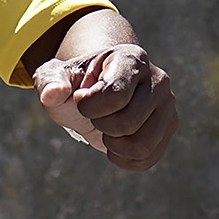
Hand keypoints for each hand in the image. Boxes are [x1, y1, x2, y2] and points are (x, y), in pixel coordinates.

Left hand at [34, 41, 176, 170]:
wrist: (98, 94)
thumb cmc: (77, 84)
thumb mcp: (56, 78)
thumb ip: (50, 81)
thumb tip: (53, 93)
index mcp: (131, 59)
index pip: (114, 96)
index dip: (88, 106)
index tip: (81, 97)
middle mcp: (158, 80)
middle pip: (127, 123)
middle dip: (101, 125)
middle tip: (97, 114)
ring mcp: (168, 105)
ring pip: (141, 146)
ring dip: (114, 145)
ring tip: (108, 128)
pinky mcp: (169, 128)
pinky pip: (147, 159)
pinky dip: (124, 159)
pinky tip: (116, 142)